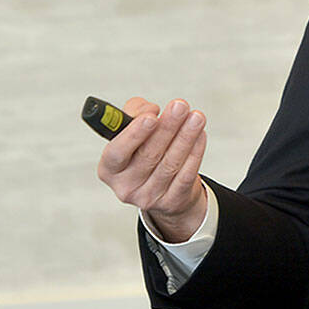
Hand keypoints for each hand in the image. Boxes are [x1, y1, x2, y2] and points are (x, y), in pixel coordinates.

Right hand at [97, 96, 208, 242]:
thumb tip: (150, 110)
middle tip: (180, 106)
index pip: (117, 152)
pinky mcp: (172, 202)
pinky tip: (200, 135)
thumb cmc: (143, 151)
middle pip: (149, 155)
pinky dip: (195, 152)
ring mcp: (149, 197)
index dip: (134, 134)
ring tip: (196, 117)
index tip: (151, 116)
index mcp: (109, 169)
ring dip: (186, 137)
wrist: (163, 187)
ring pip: (171, 164)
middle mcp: (125, 186)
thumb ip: (134, 113)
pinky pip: (186, 175)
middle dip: (168, 127)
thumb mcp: (131, 131)